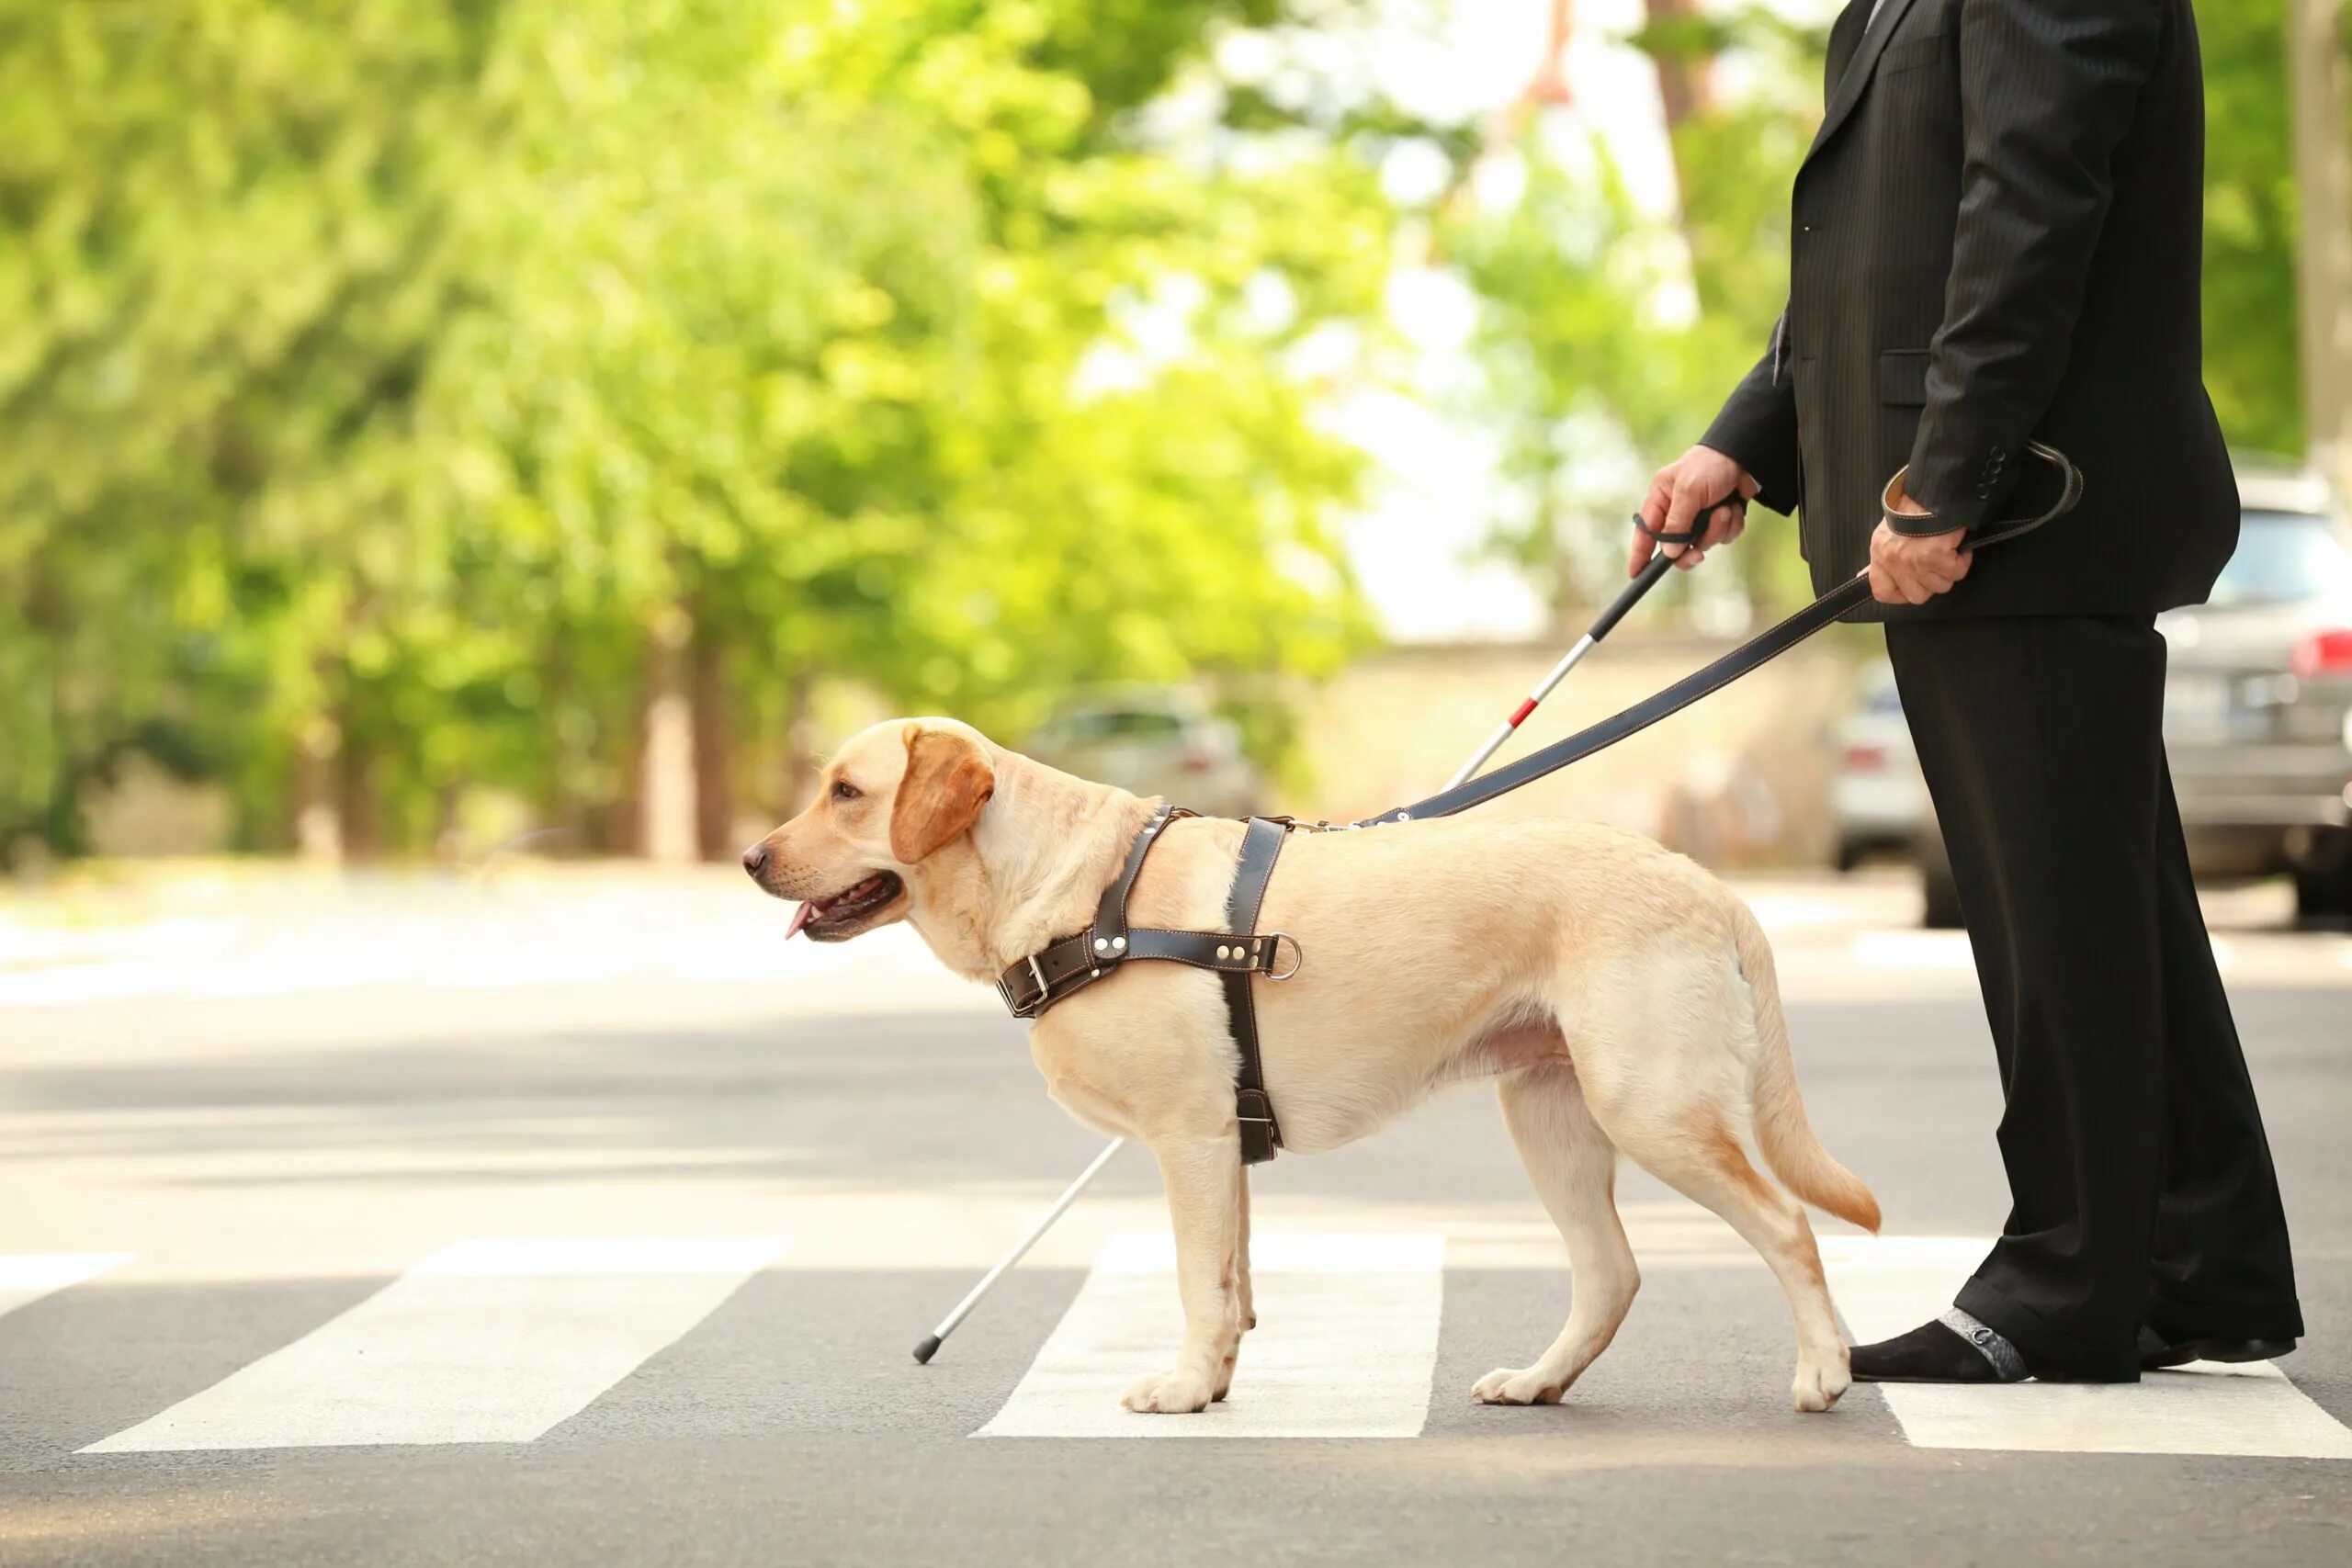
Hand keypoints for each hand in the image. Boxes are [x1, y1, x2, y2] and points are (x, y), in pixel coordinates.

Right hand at [1631, 446, 1758, 576]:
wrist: (1747, 456)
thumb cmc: (1711, 466)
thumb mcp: (1689, 492)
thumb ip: (1677, 524)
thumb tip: (1669, 553)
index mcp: (1662, 498)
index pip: (1645, 531)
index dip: (1640, 553)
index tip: (1635, 574)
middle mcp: (1678, 509)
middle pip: (1676, 546)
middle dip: (1691, 548)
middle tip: (1698, 554)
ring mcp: (1700, 516)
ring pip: (1703, 542)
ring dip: (1716, 530)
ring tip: (1723, 510)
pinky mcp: (1719, 518)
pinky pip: (1723, 536)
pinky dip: (1731, 526)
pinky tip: (1733, 508)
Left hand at [1867, 485, 1971, 604]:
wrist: (1934, 492)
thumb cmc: (1914, 511)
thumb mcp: (1887, 534)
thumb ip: (1881, 558)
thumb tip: (1863, 575)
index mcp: (1880, 554)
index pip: (1882, 592)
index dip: (1899, 595)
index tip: (1911, 587)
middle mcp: (1895, 561)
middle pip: (1917, 596)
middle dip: (1931, 583)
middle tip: (1935, 564)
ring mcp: (1915, 561)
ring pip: (1940, 586)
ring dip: (1948, 571)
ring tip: (1946, 550)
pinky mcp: (1937, 557)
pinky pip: (1956, 573)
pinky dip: (1962, 561)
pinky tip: (1956, 547)